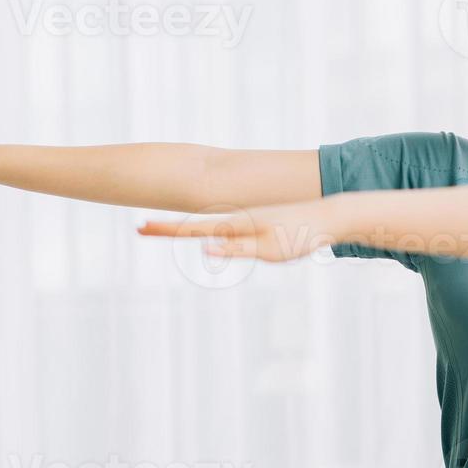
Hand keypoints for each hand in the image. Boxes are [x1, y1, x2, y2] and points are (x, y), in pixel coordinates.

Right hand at [136, 200, 335, 261]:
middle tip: (138, 229)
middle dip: (167, 229)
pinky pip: (226, 230)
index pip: (193, 230)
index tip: (140, 227)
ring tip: (156, 229)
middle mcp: (237, 219)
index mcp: (237, 225)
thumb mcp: (268, 249)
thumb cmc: (300, 235)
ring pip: (210, 227)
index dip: (165, 230)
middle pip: (194, 226)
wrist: (329, 217)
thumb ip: (235, 248)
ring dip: (183, 229)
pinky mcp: (258, 224)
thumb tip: (204, 247)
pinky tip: (208, 234)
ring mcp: (247, 220)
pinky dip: (206, 230)